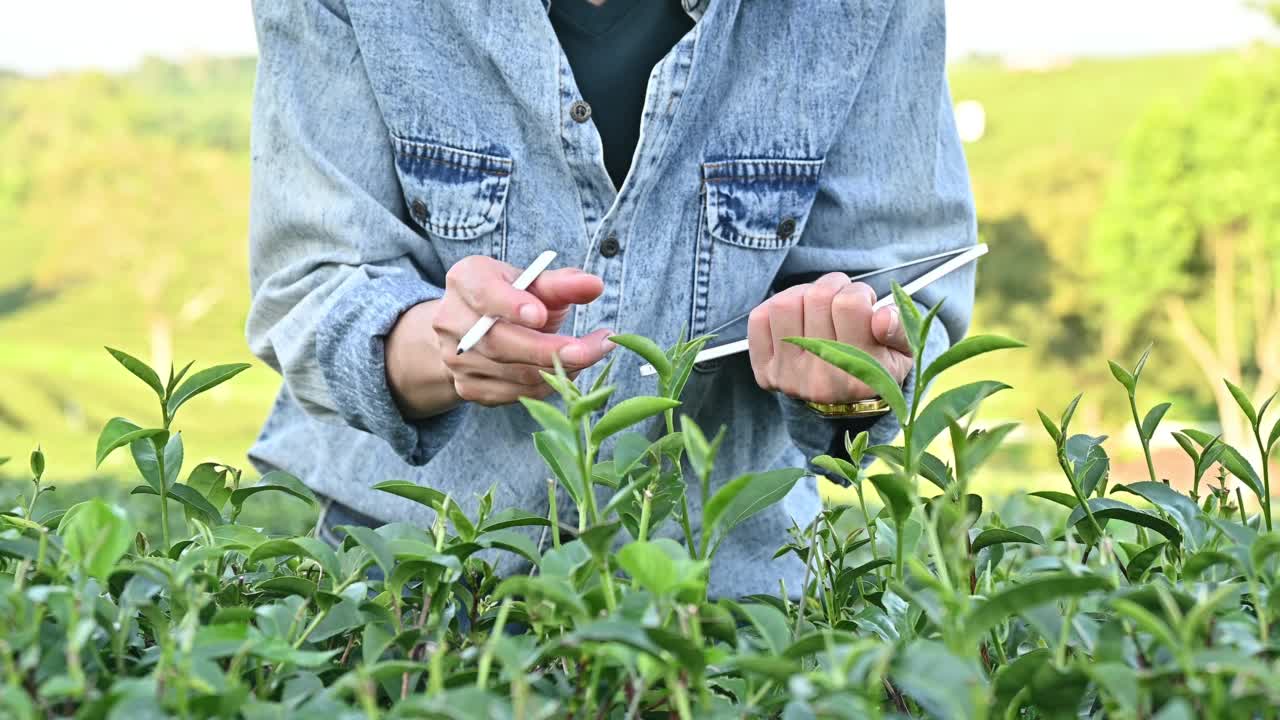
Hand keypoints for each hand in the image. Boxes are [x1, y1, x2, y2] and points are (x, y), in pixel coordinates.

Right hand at [386, 256, 614, 416]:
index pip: (484, 293)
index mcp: (465, 280)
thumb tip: (593, 285)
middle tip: (590, 349)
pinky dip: (548, 385)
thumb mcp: (534, 282)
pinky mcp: (469, 388)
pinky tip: (569, 371)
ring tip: (592, 355)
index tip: (542, 315)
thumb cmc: (513, 297)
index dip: (511, 305)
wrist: (475, 330)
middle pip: (498, 342)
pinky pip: (516, 394)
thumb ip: (562, 284)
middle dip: (548, 350)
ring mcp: (456, 359)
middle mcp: (451, 320)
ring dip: (558, 369)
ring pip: (512, 373)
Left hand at [747, 273, 912, 404]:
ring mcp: (788, 377)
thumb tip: (881, 317)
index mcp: (860, 373)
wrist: (844, 404)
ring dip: (804, 294)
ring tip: (819, 307)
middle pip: (817, 297)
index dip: (859, 292)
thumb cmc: (875, 366)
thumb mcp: (901, 352)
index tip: (864, 303)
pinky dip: (777, 308)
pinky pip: (760, 318)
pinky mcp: (765, 371)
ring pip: (785, 303)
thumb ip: (899, 331)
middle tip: (840, 300)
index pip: (850, 304)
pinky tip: (797, 317)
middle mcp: (821, 380)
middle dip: (833, 287)